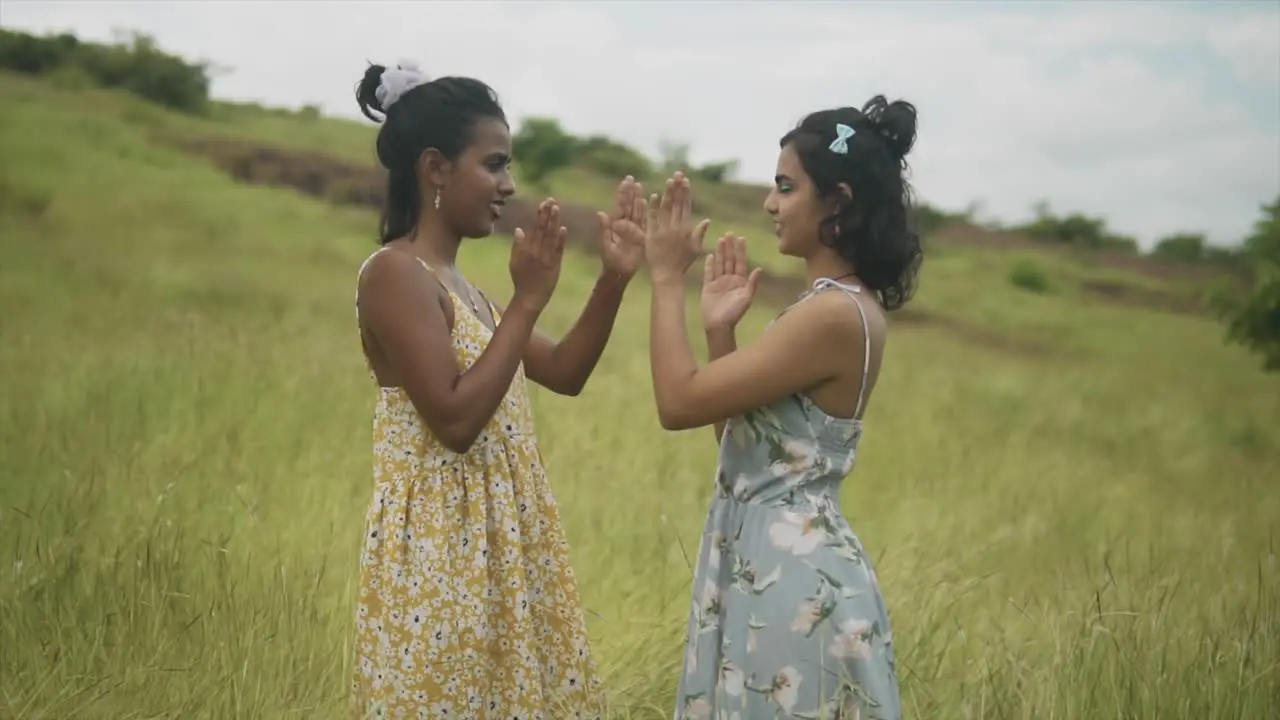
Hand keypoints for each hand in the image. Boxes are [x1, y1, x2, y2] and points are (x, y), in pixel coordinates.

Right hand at [509, 198, 565, 312]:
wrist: (529, 298)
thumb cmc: (521, 281)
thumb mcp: (514, 263)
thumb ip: (517, 246)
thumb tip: (519, 229)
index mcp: (527, 249)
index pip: (535, 228)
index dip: (540, 215)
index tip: (544, 203)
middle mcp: (536, 251)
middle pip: (543, 229)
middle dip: (547, 214)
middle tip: (552, 200)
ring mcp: (546, 258)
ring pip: (550, 237)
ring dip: (554, 222)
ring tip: (557, 209)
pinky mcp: (554, 266)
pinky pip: (558, 251)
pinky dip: (561, 240)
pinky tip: (564, 229)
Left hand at [597, 175, 646, 277]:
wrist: (619, 271)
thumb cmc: (610, 260)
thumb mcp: (605, 244)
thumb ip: (604, 229)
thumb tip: (600, 213)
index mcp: (615, 224)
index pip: (620, 205)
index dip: (622, 193)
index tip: (625, 181)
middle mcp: (624, 224)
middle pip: (628, 205)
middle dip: (629, 192)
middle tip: (631, 179)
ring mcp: (633, 229)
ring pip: (636, 210)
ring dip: (637, 198)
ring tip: (639, 186)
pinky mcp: (641, 235)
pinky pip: (644, 221)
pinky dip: (645, 211)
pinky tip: (647, 202)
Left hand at [645, 171, 709, 284]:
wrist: (667, 275)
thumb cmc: (682, 263)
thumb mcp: (695, 249)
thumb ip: (700, 233)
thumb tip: (707, 220)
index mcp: (686, 229)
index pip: (686, 207)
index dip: (686, 193)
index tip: (686, 181)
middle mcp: (675, 228)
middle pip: (676, 204)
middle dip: (678, 188)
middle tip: (678, 174)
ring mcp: (663, 231)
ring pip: (665, 208)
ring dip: (667, 193)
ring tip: (669, 181)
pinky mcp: (651, 235)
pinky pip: (652, 219)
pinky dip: (653, 207)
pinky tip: (654, 196)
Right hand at [700, 233, 762, 329]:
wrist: (718, 325)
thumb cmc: (734, 313)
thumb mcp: (746, 298)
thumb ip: (752, 284)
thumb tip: (759, 269)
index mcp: (740, 281)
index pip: (740, 262)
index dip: (741, 250)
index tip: (741, 238)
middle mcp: (730, 279)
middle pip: (730, 260)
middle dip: (730, 247)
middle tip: (729, 233)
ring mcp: (718, 282)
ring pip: (720, 263)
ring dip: (720, 252)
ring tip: (720, 239)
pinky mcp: (708, 286)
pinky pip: (708, 273)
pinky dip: (709, 264)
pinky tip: (710, 255)